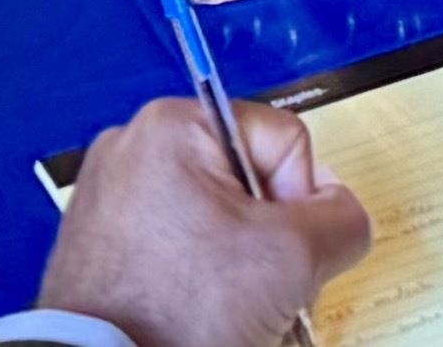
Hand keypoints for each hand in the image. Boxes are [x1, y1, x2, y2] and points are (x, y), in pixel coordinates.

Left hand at [29, 97, 373, 346]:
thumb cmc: (178, 312)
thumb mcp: (295, 257)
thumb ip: (341, 218)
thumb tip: (340, 212)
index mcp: (172, 126)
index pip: (283, 142)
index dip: (301, 201)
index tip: (282, 250)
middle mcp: (132, 149)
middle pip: (248, 184)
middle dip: (269, 242)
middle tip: (261, 288)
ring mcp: (110, 199)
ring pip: (215, 222)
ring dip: (240, 267)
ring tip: (229, 311)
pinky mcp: (101, 246)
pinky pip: (176, 250)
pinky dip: (198, 282)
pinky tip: (199, 317)